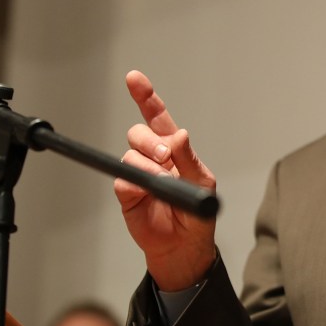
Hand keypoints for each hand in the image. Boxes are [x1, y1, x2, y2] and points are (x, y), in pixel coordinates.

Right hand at [114, 70, 216, 290]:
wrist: (184, 246)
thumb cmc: (197, 214)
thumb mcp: (202, 183)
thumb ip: (189, 159)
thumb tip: (180, 135)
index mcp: (174, 149)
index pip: (157, 117)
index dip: (145, 97)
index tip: (134, 79)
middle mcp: (153, 157)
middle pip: (140, 132)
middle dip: (150, 140)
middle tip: (165, 156)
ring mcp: (138, 173)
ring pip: (131, 153)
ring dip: (148, 164)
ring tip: (162, 181)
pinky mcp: (127, 192)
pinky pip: (123, 179)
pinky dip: (135, 183)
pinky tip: (147, 194)